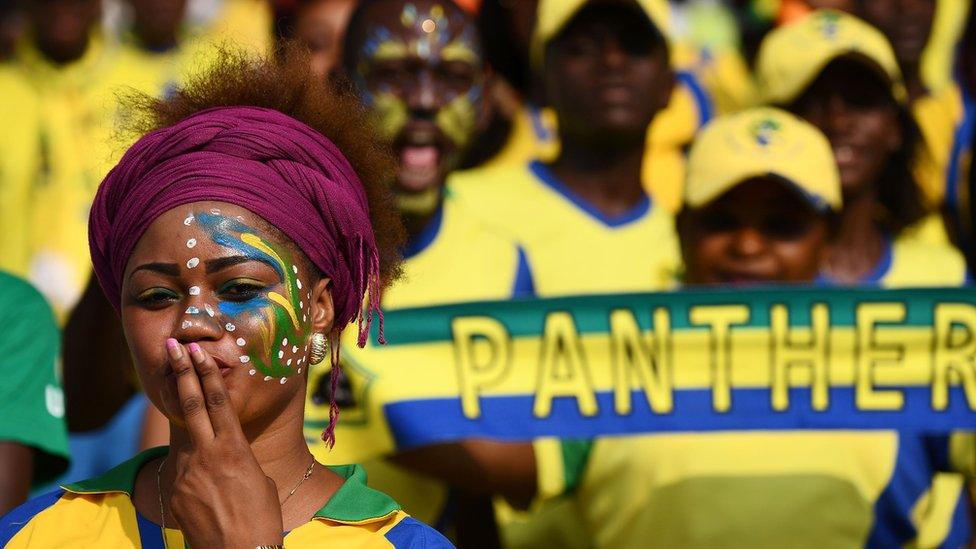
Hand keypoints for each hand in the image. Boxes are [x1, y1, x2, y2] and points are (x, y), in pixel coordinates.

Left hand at [164, 339, 283, 547]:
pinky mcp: (176, 491)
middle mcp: (206, 454)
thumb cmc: (262, 517)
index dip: (206, 372)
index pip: (217, 401)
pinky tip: (188, 446)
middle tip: (173, 346)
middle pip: (189, 404)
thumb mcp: (257, 477)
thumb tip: (225, 447)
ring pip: (180, 430)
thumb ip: (238, 455)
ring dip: (177, 406)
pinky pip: (179, 461)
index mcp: (234, 448)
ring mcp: (187, 472)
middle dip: (181, 372)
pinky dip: (184, 448)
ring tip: (172, 379)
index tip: (198, 350)